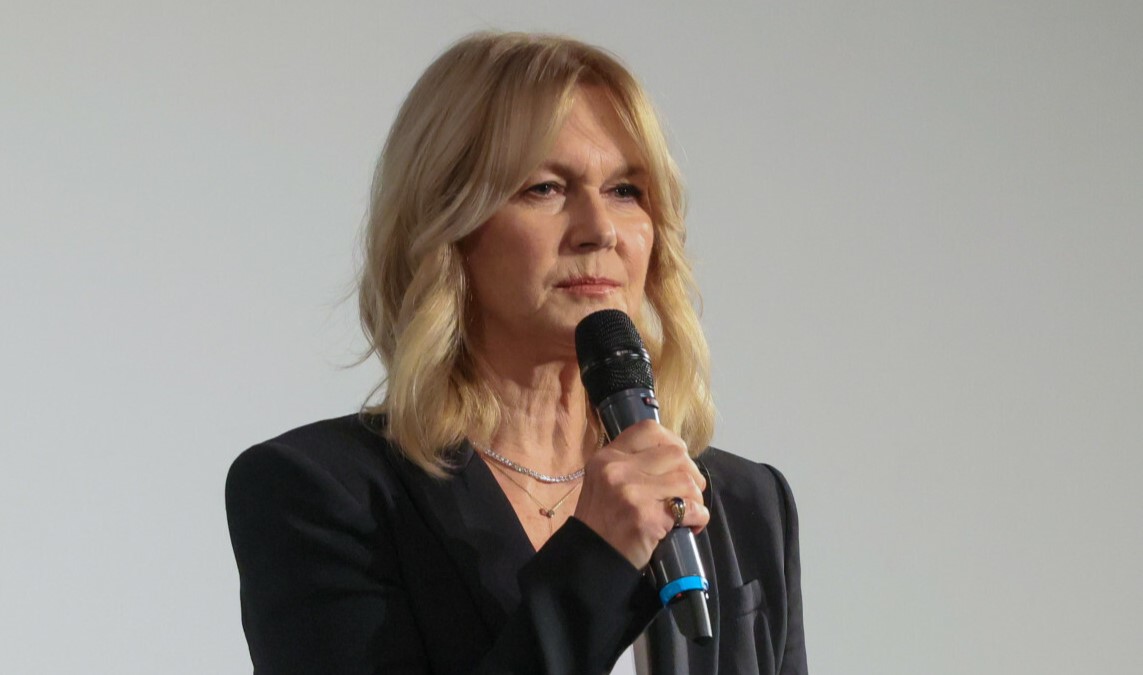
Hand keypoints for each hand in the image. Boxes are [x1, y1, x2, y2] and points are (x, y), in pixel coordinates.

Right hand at [573, 420, 709, 568]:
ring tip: (689, 511)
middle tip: (689, 491)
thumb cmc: (601, 521)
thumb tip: (675, 456)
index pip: (649, 430)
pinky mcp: (647, 518)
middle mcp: (618, 469)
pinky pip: (690, 509)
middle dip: (691, 473)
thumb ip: (631, 464)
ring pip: (686, 480)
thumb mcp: (604, 481)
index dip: (672, 441)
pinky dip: (698, 517)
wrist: (589, 559)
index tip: (679, 460)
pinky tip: (692, 525)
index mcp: (607, 457)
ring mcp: (632, 493)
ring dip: (695, 497)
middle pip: (676, 454)